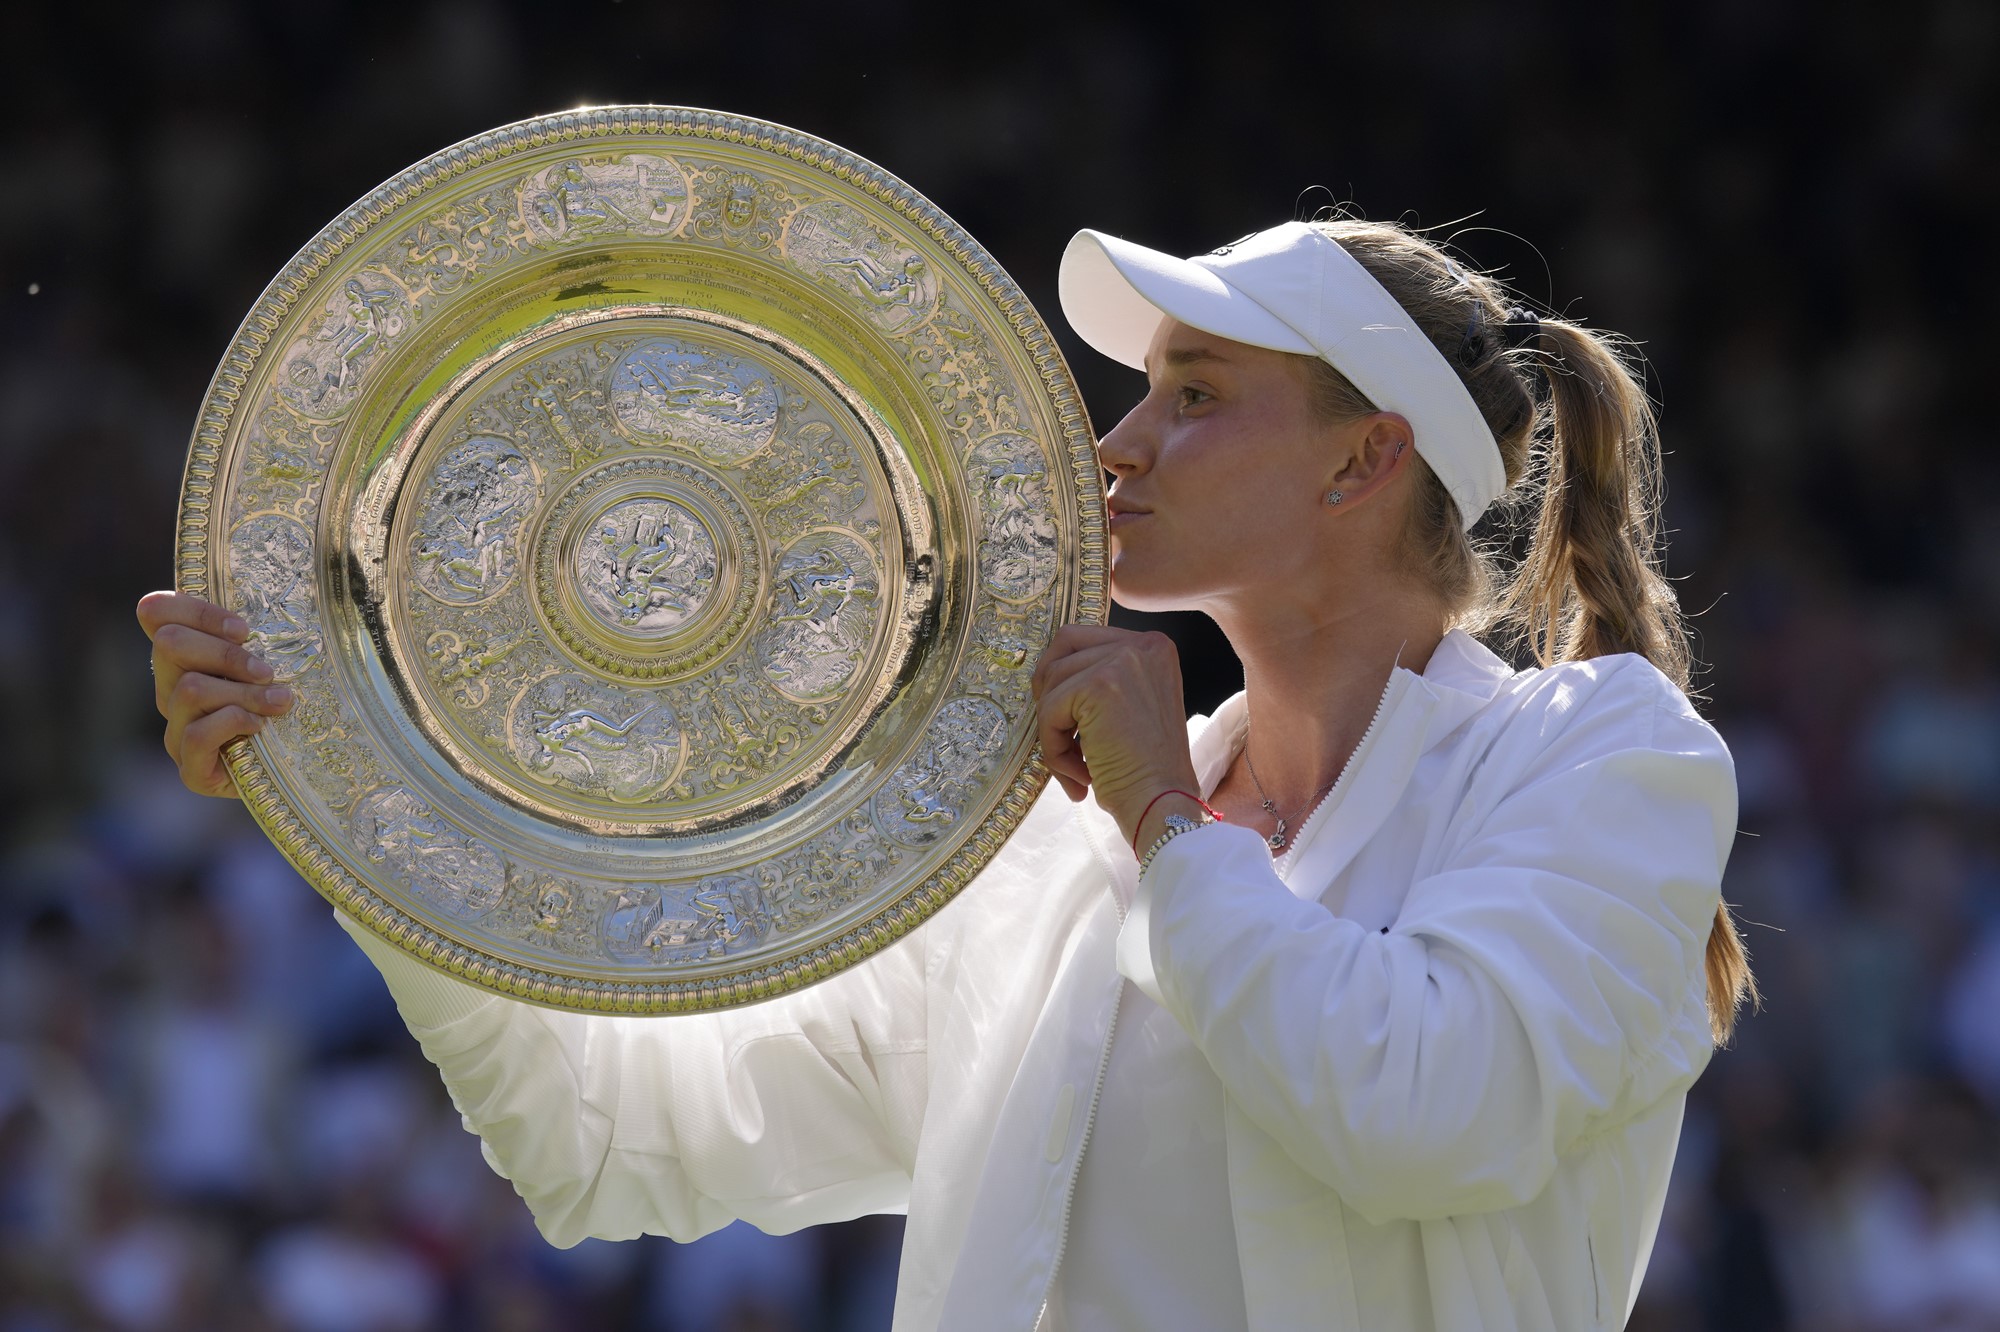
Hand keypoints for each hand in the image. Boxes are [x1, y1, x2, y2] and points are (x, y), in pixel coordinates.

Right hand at [136, 591, 294, 798]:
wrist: (296, 772)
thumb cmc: (289, 705)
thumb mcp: (277, 661)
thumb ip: (264, 633)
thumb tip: (300, 582)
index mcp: (184, 658)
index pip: (156, 612)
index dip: (196, 611)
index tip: (244, 629)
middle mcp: (170, 691)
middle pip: (169, 644)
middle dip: (226, 654)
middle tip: (267, 670)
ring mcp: (176, 731)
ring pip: (190, 688)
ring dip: (244, 693)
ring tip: (279, 701)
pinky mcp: (191, 770)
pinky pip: (197, 734)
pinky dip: (234, 724)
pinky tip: (260, 727)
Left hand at [1030, 625, 1199, 847]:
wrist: (1163, 803)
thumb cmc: (1146, 769)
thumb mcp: (1133, 706)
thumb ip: (1102, 679)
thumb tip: (1047, 672)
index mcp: (1153, 646)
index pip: (1082, 639)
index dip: (1063, 677)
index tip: (1068, 718)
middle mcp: (1143, 644)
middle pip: (1062, 650)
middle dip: (1051, 697)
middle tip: (1060, 739)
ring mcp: (1122, 660)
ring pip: (1052, 682)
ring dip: (1053, 731)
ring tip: (1078, 767)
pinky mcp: (1099, 684)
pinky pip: (1050, 709)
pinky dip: (1053, 747)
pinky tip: (1079, 773)